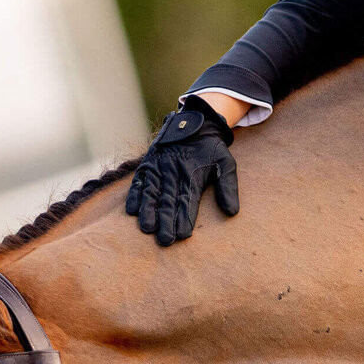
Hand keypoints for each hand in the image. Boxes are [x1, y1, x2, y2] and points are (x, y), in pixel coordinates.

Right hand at [126, 97, 239, 245]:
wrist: (193, 123)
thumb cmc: (211, 149)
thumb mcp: (225, 162)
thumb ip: (228, 186)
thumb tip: (232, 212)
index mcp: (193, 175)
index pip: (188, 200)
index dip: (185, 218)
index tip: (184, 235)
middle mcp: (173, 173)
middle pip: (168, 201)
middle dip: (166, 222)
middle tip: (165, 240)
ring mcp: (158, 169)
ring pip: (152, 193)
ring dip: (148, 211)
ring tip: (147, 228)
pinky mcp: (147, 165)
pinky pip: (138, 181)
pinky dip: (134, 195)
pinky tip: (131, 211)